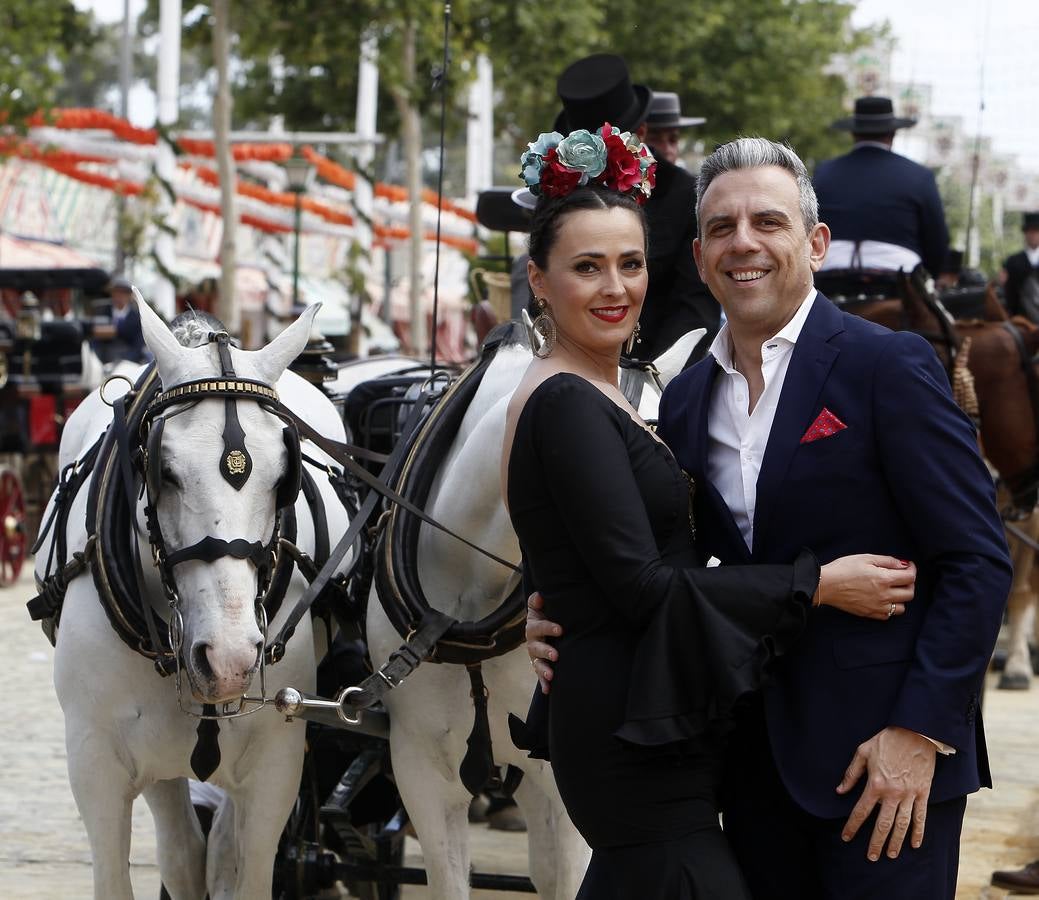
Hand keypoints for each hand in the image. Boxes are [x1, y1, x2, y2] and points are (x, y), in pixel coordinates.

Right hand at [525, 592, 561, 694]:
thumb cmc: (544, 616)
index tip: (560, 629)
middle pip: (536, 648)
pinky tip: (548, 690)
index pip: (538, 627)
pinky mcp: (539, 667)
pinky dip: (543, 683)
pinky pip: (540, 676)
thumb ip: (537, 601)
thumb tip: (539, 595)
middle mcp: (532, 642)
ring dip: (543, 670)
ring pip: (537, 664)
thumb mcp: (539, 607)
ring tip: (551, 675)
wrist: (543, 631)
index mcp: (533, 627)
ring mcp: (535, 656)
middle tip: (556, 655)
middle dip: (545, 651)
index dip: (548, 627)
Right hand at [818, 555, 915, 619]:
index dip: (912, 569)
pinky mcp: (869, 614)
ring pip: (902, 607)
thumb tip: (903, 565)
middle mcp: (884, 595)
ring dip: (901, 598)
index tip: (908, 566)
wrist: (826, 585)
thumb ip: (887, 561)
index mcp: (884, 579)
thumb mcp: (865, 558)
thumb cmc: (843, 568)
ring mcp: (877, 607)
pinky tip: (883, 599)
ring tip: (893, 590)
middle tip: (901, 577)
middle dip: (909, 583)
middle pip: (909, 593)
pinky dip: (890, 608)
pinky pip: (888, 615)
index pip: (910, 577)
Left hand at [837, 726, 936, 860]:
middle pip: (883, 824)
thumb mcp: (863, 752)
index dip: (852, 826)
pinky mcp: (923, 793)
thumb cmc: (886, 740)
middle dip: (875, 842)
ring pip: (902, 825)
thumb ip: (851, 773)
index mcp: (875, 784)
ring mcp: (910, 795)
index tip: (846, 837)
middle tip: (871, 857)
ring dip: (896, 842)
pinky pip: (921, 816)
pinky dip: (918, 832)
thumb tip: (839, 790)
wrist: (915, 732)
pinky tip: (914, 844)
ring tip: (891, 855)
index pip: (861, 811)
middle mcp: (893, 793)